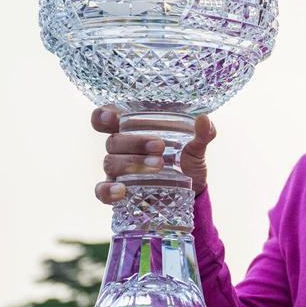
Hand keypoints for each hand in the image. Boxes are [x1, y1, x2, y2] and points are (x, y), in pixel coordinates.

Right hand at [91, 106, 216, 202]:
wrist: (192, 191)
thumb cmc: (187, 159)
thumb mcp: (197, 146)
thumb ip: (202, 134)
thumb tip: (204, 119)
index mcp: (134, 130)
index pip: (107, 118)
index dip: (103, 115)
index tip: (113, 117)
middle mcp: (122, 148)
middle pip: (113, 141)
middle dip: (135, 143)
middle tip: (160, 147)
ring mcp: (118, 170)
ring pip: (110, 163)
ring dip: (131, 163)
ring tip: (158, 165)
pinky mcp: (117, 191)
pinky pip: (101, 191)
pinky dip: (107, 190)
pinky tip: (121, 191)